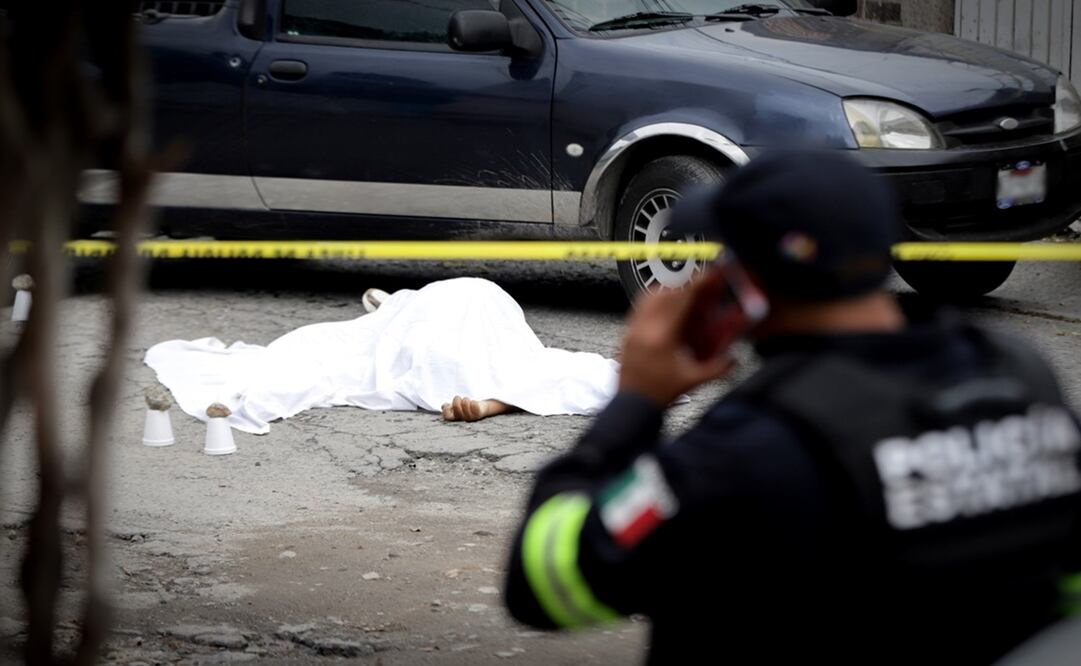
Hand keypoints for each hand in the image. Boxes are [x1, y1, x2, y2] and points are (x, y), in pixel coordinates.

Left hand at [618, 270, 736, 407]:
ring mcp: (631, 330)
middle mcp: (643, 328)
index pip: (680, 299)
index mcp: (661, 336)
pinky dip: (653, 301)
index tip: (709, 275)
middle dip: (683, 284)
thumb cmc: (659, 394)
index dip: (697, 284)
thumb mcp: (694, 380)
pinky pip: (638, 308)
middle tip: (699, 284)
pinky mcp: (626, 334)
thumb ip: (719, 368)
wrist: (632, 406)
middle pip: (663, 292)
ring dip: (667, 291)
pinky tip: (665, 309)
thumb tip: (735, 357)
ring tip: (683, 294)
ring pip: (647, 297)